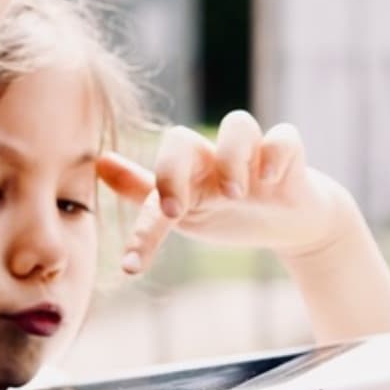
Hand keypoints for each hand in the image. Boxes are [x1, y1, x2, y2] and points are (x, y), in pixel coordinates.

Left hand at [98, 110, 354, 274]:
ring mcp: (252, 154)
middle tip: (176, 210)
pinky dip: (275, 153)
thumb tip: (99, 163)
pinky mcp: (288, 156)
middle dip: (172, 172)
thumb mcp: (185, 210)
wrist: (290, 218)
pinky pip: (283, 137)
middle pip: (181, 140)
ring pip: (238, 124)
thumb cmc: (229, 209)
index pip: (152, 185)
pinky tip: (270, 179)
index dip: (142, 226)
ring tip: (235, 192)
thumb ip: (143, 189)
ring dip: (231, 157)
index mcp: (186, 174)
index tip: (132, 266)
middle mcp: (214, 159)